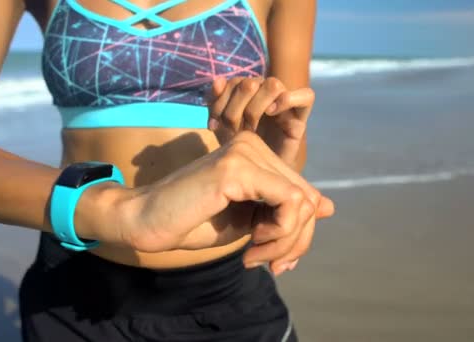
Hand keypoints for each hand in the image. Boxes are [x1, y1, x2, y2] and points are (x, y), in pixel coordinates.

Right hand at [82, 132, 333, 273]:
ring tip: (257, 256)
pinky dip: (280, 233)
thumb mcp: (249, 220)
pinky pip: (289, 202)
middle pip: (308, 198)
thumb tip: (328, 207)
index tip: (277, 258)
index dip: (300, 232)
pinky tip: (253, 244)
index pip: (304, 192)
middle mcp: (253, 144)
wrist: (145, 221)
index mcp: (256, 154)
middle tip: (271, 263)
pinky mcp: (236, 168)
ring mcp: (245, 152)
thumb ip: (285, 212)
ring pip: (302, 202)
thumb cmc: (191, 221)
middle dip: (297, 240)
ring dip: (287, 241)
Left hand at [208, 76, 314, 165]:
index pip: (234, 81)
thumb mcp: (223, 129)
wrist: (261, 180)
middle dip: (238, 104)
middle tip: (234, 127)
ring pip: (273, 84)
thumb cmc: (243, 153)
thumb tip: (217, 81)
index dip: (222, 99)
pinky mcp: (300, 118)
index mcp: (247, 96)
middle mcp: (266, 97)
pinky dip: (287, 99)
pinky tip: (271, 113)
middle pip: (251, 82)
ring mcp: (284, 106)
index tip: (215, 123)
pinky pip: (306, 96)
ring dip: (257, 104)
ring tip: (251, 124)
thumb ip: (217, 106)